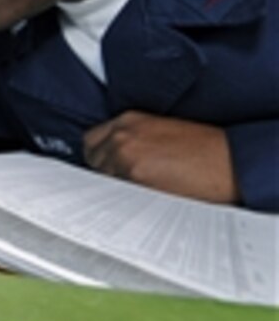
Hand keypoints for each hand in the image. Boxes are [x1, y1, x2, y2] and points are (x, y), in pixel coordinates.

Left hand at [83, 110, 238, 204]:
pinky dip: (121, 198)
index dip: (100, 156)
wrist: (230, 162)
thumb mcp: (161, 132)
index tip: (106, 166)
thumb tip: (112, 160)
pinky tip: (140, 199)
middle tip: (123, 182)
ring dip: (112, 186)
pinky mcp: (134, 177)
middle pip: (92, 160)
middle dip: (103, 172)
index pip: (91, 140)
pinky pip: (113, 193)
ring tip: (137, 191)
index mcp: (129, 120)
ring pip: (100, 179)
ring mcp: (124, 156)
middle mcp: (122, 135)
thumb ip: (133, 140)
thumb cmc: (203, 149)